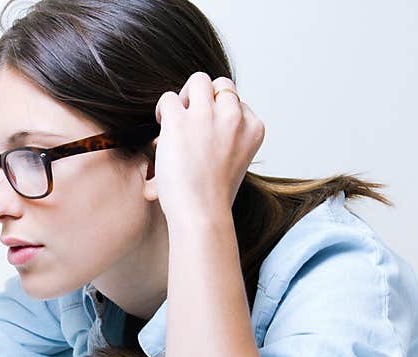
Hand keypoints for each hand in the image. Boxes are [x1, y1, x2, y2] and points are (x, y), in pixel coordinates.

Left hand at [152, 72, 264, 221]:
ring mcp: (208, 117)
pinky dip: (164, 110)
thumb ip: (230, 138)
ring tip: (176, 120)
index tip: (209, 134)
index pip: (237, 102)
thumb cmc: (214, 197)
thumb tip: (206, 123)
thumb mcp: (236, 162)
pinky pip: (169, 98)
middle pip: (220, 85)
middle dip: (204, 98)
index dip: (219, 114)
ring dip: (185, 97)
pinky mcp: (180, 122)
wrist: (203, 214)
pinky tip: (163, 128)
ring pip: (197, 81)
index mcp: (253, 128)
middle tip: (191, 119)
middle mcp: (234, 117)